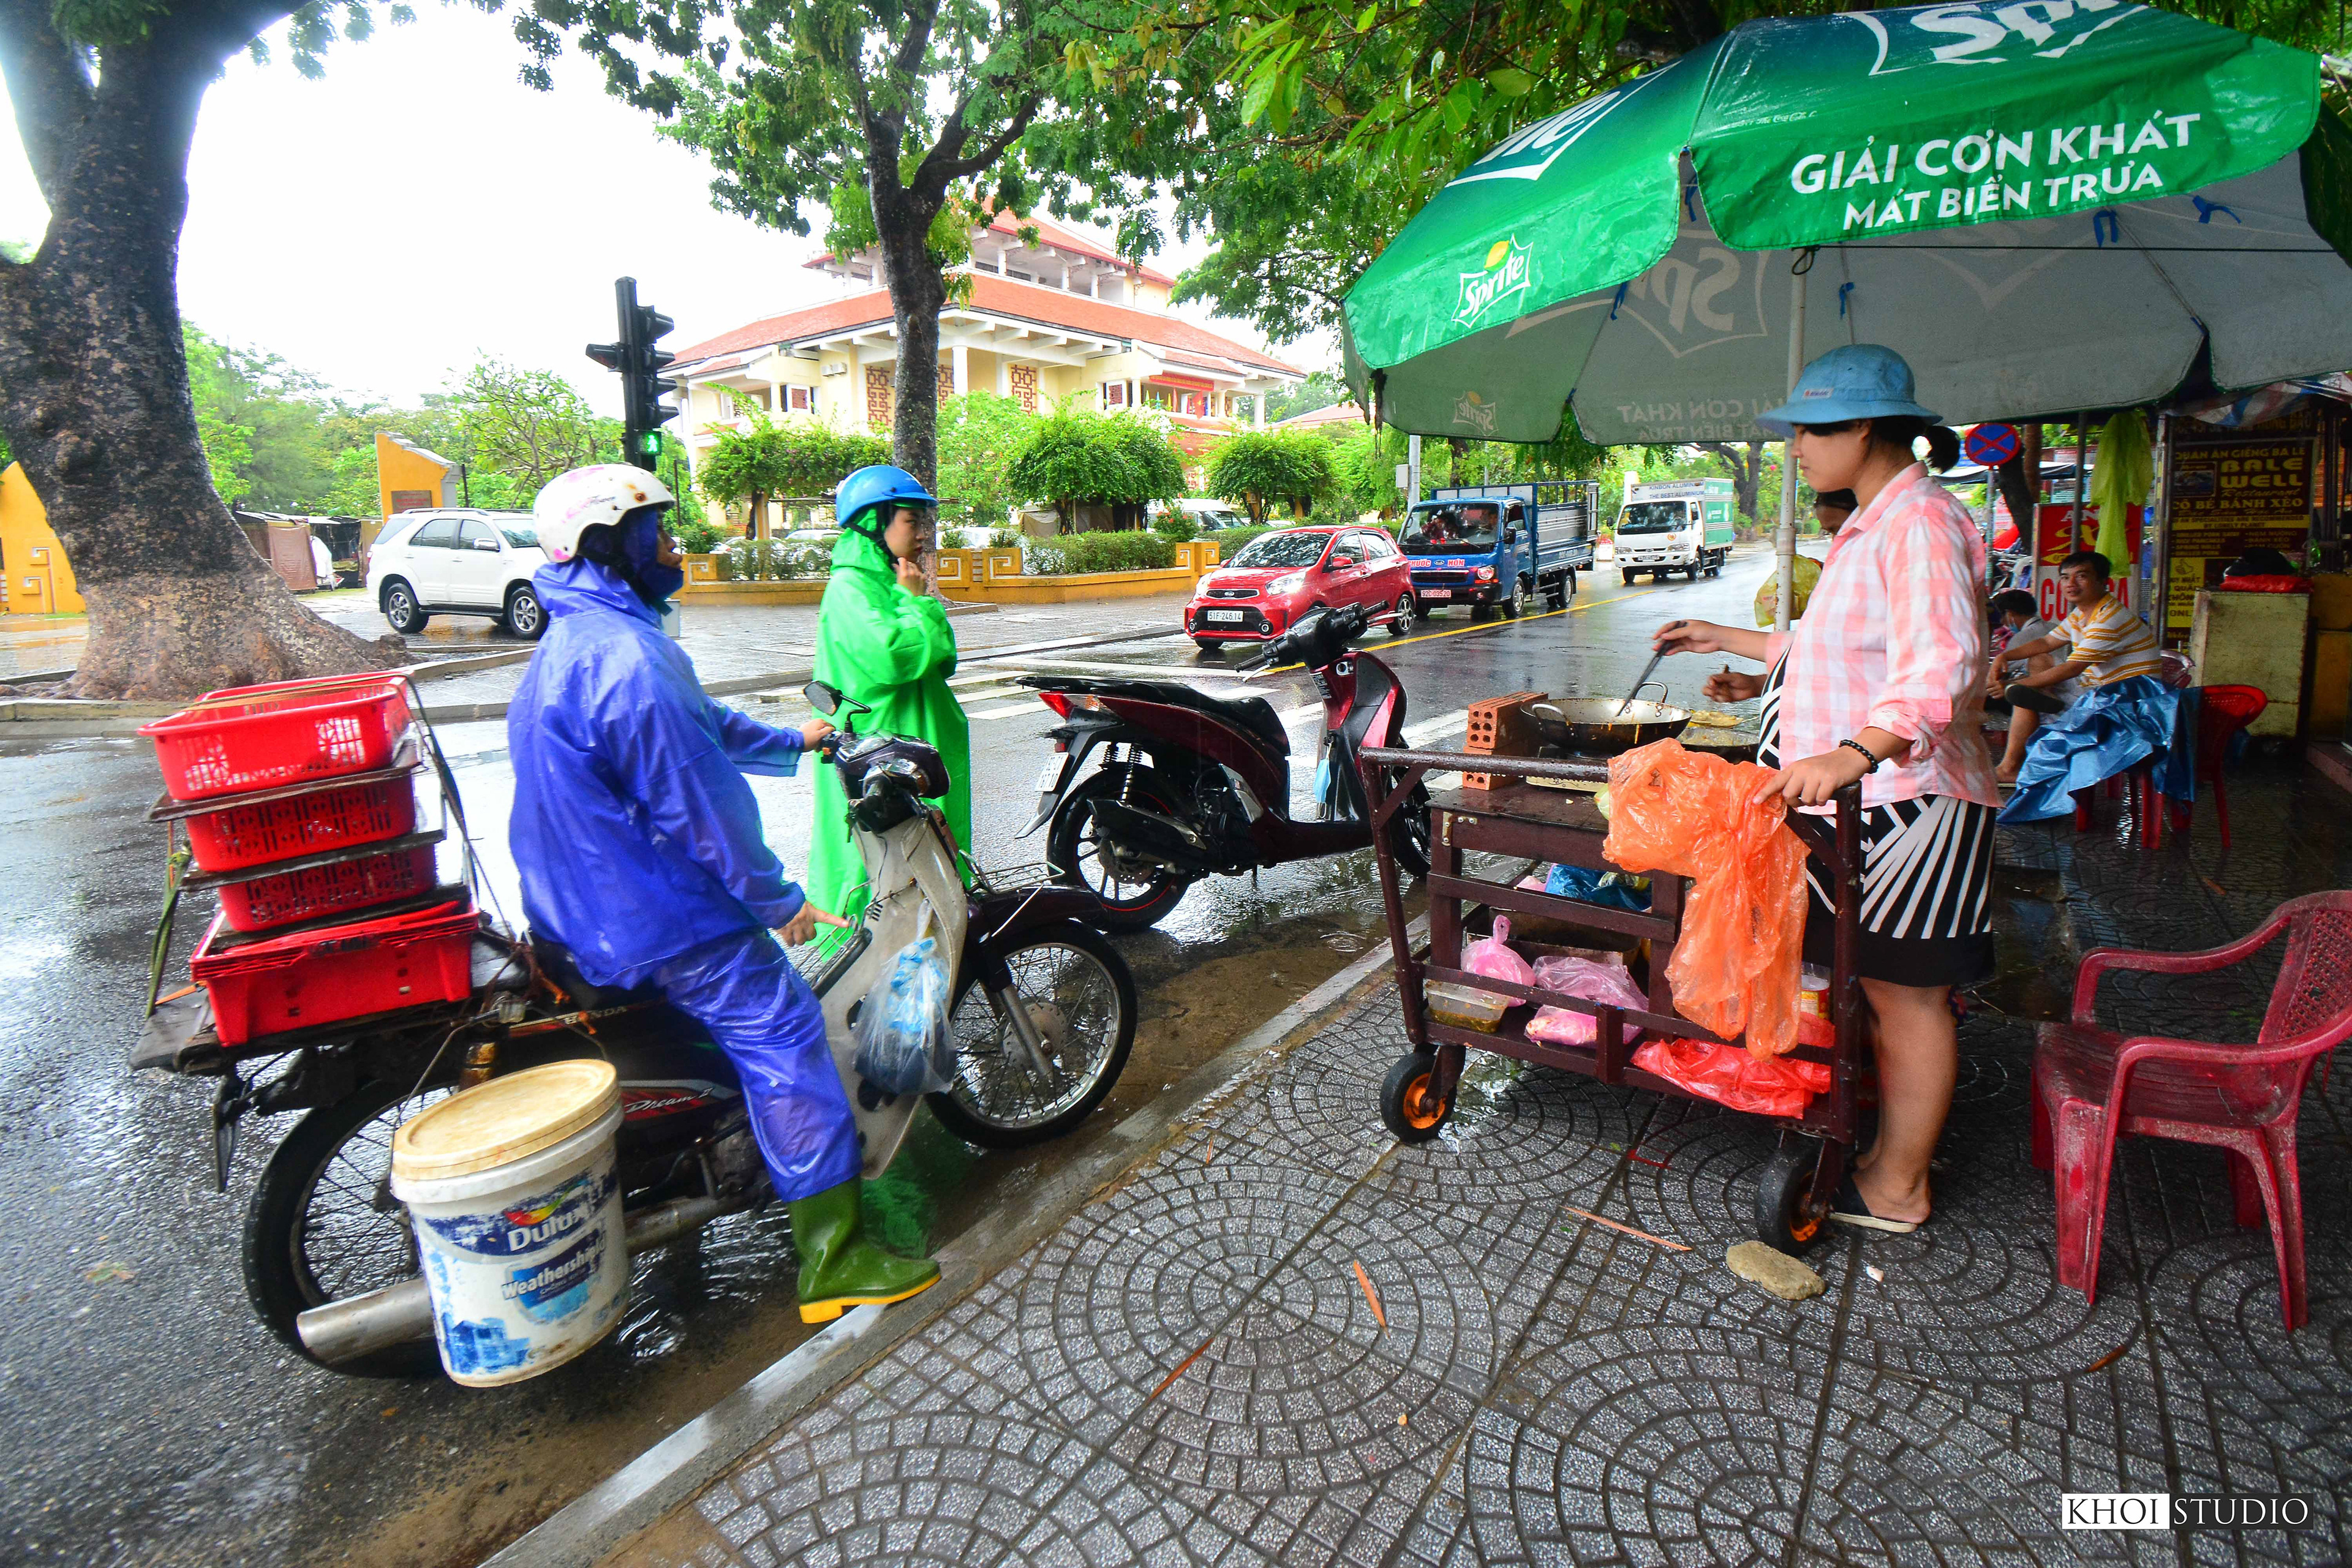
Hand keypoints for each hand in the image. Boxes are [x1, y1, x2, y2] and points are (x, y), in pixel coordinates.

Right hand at [776, 903, 850, 946]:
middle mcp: (805, 920)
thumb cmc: (786, 900)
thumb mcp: (800, 902)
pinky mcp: (786, 931)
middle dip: (807, 935)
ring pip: (801, 941)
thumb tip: (804, 916)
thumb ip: (805, 910)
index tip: (847, 924)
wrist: (773, 900)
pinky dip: (789, 942)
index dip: (837, 921)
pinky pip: (790, 943)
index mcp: (810, 911)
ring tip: (794, 935)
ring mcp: (796, 927)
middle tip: (803, 932)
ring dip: (798, 940)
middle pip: (812, 936)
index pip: (826, 917)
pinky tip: (788, 938)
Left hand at [798, 717, 834, 749]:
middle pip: (824, 729)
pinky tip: (812, 743)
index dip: (831, 734)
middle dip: (824, 736)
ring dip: (819, 738)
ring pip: (818, 732)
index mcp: (820, 721)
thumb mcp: (821, 735)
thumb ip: (828, 730)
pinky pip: (813, 734)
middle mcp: (815, 721)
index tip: (830, 740)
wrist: (795, 742)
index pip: (830, 727)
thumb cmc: (808, 740)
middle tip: (823, 743)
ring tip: (816, 745)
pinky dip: (814, 738)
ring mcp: (810, 725)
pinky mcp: (805, 729)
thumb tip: (832, 728)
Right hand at [893, 553, 924, 591]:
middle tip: (904, 569)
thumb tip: (895, 565)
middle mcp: (912, 572)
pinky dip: (917, 573)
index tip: (899, 562)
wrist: (913, 602)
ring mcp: (919, 574)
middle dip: (906, 565)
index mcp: (904, 573)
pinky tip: (915, 578)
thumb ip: (897, 572)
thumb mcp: (897, 582)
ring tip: (910, 573)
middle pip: (909, 563)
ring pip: (915, 566)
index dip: (901, 560)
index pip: (903, 560)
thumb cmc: (902, 594)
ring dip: (912, 568)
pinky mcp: (924, 578)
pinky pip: (920, 572)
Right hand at [1650, 618, 1718, 654]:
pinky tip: (1667, 653)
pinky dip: (1672, 651)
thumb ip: (1677, 633)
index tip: (1656, 637)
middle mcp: (1683, 631)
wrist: (1718, 639)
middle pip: (1669, 636)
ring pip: (1673, 643)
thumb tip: (1666, 635)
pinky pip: (1678, 649)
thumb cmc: (1709, 630)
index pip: (1669, 627)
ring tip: (1659, 651)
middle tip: (1656, 646)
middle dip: (1662, 641)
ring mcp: (1686, 639)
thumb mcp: (1691, 629)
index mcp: (1684, 623)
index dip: (1661, 631)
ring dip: (1665, 647)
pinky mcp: (1688, 647)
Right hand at [1703, 669, 1763, 702]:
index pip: (1710, 680)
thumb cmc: (1744, 680)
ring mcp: (1722, 693)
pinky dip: (1723, 699)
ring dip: (1718, 696)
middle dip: (1709, 691)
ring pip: (1712, 696)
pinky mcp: (1725, 699)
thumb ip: (1722, 677)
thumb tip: (1712, 678)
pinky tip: (1729, 697)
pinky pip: (1720, 700)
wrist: (1752, 688)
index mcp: (1720, 678)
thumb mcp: (1733, 676)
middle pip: (1706, 689)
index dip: (1710, 682)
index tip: (1713, 684)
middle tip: (1714, 691)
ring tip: (1725, 694)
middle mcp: (1719, 685)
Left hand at [1752, 746, 1871, 807]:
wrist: (1849, 757)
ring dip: (1813, 802)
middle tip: (1805, 799)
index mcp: (1795, 767)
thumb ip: (1795, 780)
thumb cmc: (1826, 767)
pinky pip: (1820, 800)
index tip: (1755, 802)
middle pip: (1789, 795)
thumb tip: (1785, 797)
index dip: (1765, 793)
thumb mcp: (1806, 769)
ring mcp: (1816, 774)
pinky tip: (1828, 793)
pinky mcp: (1830, 779)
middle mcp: (1803, 769)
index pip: (1776, 781)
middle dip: (1796, 802)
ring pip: (1806, 800)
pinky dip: (1823, 801)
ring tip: (1820, 792)